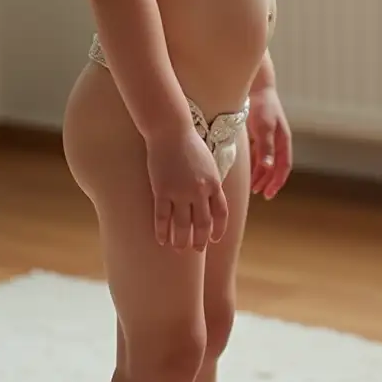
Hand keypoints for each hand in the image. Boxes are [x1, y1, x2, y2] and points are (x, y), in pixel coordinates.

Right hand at [146, 126, 228, 251]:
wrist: (170, 131)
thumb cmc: (189, 143)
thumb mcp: (208, 162)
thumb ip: (211, 182)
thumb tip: (212, 198)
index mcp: (214, 183)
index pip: (221, 213)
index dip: (219, 229)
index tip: (215, 239)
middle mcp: (200, 191)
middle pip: (203, 223)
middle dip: (200, 240)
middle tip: (196, 249)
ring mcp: (180, 192)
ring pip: (182, 225)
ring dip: (181, 240)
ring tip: (178, 248)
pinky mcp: (162, 191)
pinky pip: (163, 217)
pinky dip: (162, 231)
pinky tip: (161, 239)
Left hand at [247, 86, 292, 198]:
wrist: (256, 86)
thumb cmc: (262, 106)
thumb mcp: (264, 128)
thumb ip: (265, 148)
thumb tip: (268, 167)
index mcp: (283, 140)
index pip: (283, 166)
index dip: (277, 182)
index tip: (269, 194)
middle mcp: (278, 140)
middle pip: (276, 166)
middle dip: (269, 181)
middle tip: (260, 193)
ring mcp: (270, 137)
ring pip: (267, 161)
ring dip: (261, 174)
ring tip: (253, 186)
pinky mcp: (260, 133)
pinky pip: (259, 154)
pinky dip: (255, 164)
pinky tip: (248, 170)